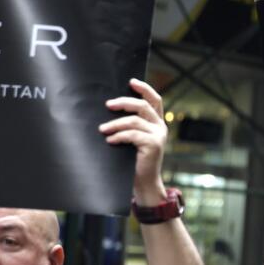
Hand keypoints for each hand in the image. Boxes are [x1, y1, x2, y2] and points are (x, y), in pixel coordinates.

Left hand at [101, 78, 167, 202]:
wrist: (143, 182)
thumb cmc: (134, 160)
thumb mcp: (133, 138)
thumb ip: (130, 124)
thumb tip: (110, 108)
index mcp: (157, 122)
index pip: (155, 99)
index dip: (144, 88)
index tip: (131, 82)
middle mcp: (160, 126)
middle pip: (142, 106)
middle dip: (124, 103)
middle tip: (108, 105)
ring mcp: (158, 136)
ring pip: (134, 121)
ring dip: (115, 124)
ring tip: (102, 129)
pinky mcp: (154, 145)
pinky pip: (132, 135)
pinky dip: (118, 136)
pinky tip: (110, 140)